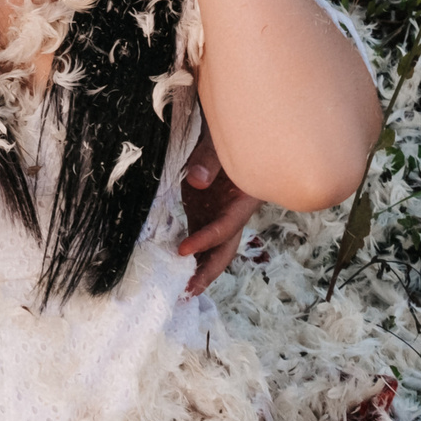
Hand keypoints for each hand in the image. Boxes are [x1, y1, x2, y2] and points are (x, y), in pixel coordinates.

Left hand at [175, 126, 262, 295]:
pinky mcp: (206, 210)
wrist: (227, 128)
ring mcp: (220, 213)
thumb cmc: (227, 132)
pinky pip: (199, 234)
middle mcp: (235, 211)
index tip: (183, 251)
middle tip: (188, 292)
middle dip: (208, 271)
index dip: (206, 240)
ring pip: (213, 247)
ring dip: (199, 267)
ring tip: (180, 290)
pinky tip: (175, 267)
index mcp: (245, 197)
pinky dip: (190, 251)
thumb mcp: (219, 140)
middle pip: (226, 247)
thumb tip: (198, 183)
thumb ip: (210, 158)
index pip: (226, 226)